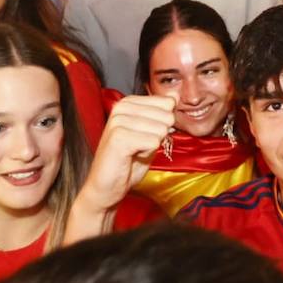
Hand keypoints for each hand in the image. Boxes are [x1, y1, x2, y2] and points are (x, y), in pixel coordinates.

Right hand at [78, 95, 177, 211]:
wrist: (106, 186)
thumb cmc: (128, 162)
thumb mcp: (151, 134)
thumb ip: (162, 115)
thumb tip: (175, 95)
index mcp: (128, 102)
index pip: (168, 103)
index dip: (165, 124)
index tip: (147, 136)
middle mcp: (121, 107)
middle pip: (167, 116)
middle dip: (159, 136)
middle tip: (140, 146)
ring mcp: (118, 121)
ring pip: (161, 130)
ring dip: (151, 146)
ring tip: (134, 152)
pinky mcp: (118, 138)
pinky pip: (153, 142)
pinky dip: (147, 154)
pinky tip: (131, 157)